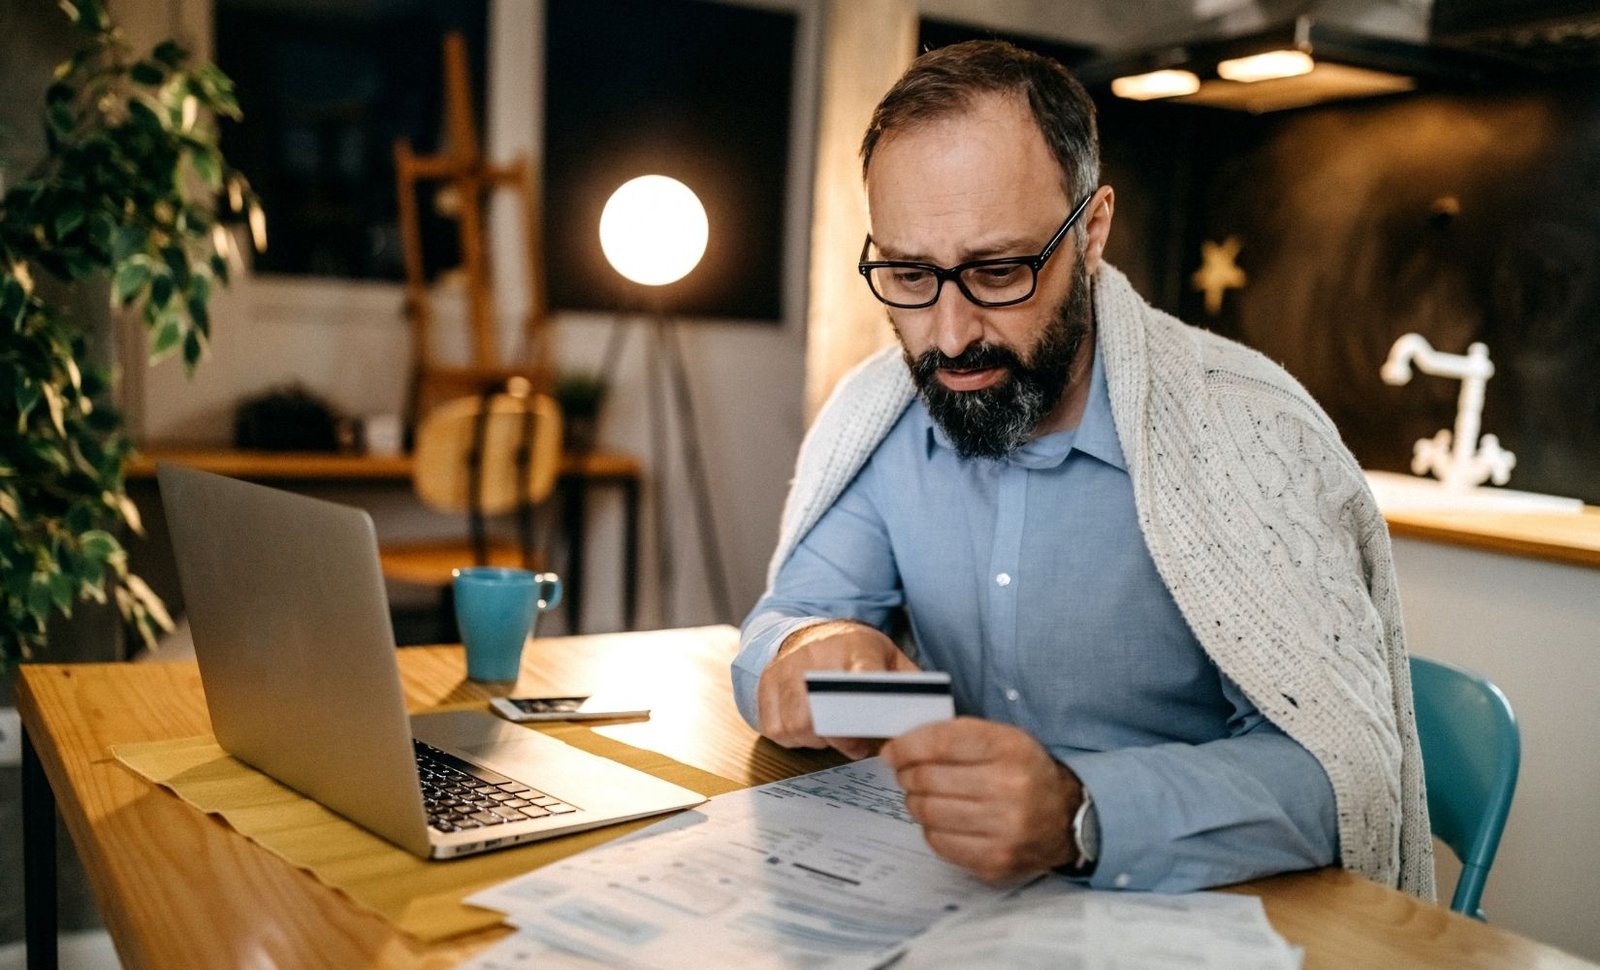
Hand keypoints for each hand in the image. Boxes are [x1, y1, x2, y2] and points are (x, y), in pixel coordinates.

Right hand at [756, 620, 918, 758]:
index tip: (873, 727)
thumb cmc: (854, 653)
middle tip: (855, 741)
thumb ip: (908, 685)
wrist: (810, 633)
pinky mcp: (764, 684)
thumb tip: (925, 718)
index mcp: (854, 646)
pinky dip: (792, 737)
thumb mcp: (889, 657)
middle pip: (822, 713)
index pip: (861, 675)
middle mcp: (814, 655)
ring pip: (797, 726)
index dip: (867, 707)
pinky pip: (775, 729)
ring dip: (815, 739)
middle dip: (840, 737)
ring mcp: (785, 669)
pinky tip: (807, 728)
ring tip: (829, 732)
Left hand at [881, 718, 1081, 881]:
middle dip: (908, 774)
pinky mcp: (995, 861)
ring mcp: (1004, 830)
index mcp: (1010, 748)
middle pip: (927, 778)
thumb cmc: (1023, 772)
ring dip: (916, 802)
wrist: (1065, 818)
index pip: (940, 742)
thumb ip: (953, 735)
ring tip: (926, 796)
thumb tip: (898, 749)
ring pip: (928, 812)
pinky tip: (943, 820)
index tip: (893, 752)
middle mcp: (1010, 788)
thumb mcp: (1001, 738)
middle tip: (909, 774)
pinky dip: (931, 828)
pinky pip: (938, 843)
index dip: (907, 746)